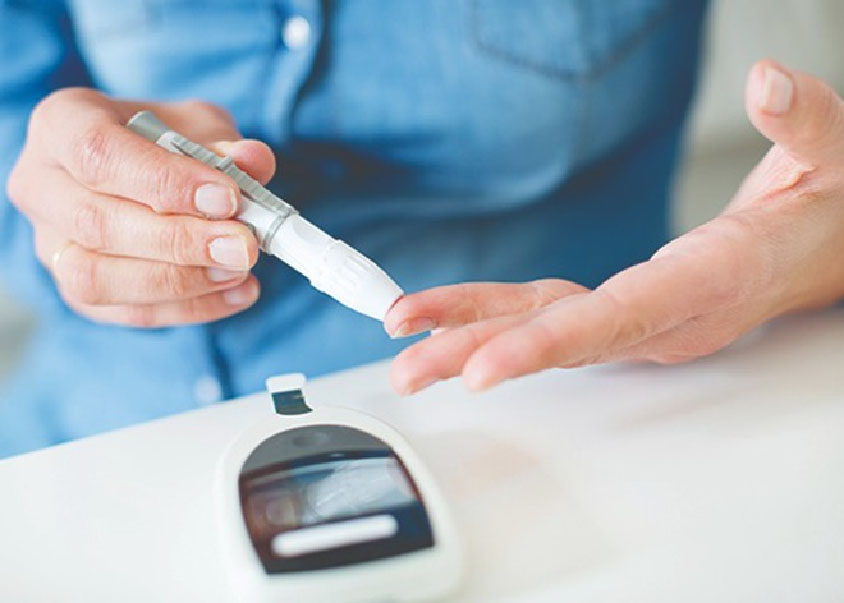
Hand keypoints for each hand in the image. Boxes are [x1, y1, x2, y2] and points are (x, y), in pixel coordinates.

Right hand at [6, 88, 274, 325]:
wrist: (147, 174)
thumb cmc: (167, 143)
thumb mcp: (200, 127)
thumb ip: (225, 145)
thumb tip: (252, 161)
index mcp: (61, 124)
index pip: (99, 153)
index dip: (165, 181)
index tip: (227, 197)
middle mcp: (41, 186)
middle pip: (96, 223)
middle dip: (179, 241)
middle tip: (244, 245)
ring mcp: (51, 245)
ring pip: (98, 278)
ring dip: (181, 281)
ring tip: (239, 270)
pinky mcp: (76, 291)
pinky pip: (127, 313)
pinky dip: (191, 308)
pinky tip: (238, 292)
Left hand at [385, 60, 843, 393]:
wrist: (823, 252)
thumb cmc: (821, 213)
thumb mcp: (832, 155)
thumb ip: (805, 121)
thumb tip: (767, 82)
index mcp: (707, 284)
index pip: (618, 320)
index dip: (547, 345)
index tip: (481, 369)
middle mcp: (662, 317)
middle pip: (559, 340)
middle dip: (479, 353)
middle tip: (408, 368)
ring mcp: (636, 319)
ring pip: (542, 332)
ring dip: (469, 338)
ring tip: (405, 342)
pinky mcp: (620, 309)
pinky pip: (546, 315)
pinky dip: (492, 317)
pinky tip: (445, 320)